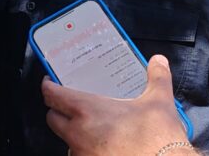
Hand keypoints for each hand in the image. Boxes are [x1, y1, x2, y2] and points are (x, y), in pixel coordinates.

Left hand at [42, 55, 190, 155]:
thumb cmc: (158, 140)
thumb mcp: (159, 102)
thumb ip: (157, 77)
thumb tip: (159, 62)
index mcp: (87, 111)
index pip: (52, 95)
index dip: (48, 87)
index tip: (50, 83)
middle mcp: (78, 134)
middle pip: (53, 119)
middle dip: (58, 111)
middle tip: (70, 105)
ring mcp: (82, 154)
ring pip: (66, 141)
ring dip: (73, 135)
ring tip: (91, 129)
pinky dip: (86, 152)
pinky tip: (103, 148)